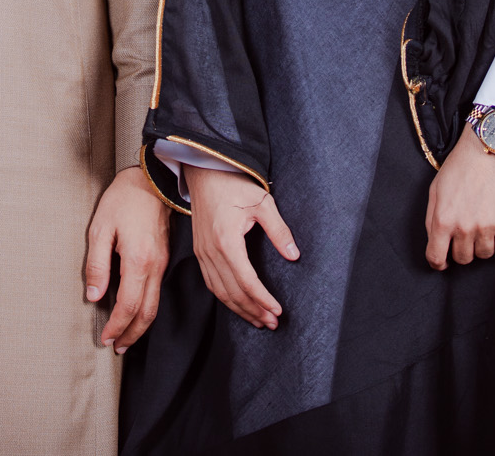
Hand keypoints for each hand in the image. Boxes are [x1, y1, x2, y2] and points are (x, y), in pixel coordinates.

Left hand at [84, 166, 170, 353]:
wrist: (151, 179)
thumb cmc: (122, 200)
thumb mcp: (100, 229)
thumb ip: (96, 265)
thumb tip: (94, 296)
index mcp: (138, 260)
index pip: (129, 305)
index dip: (117, 326)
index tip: (105, 339)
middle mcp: (155, 266)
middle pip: (147, 313)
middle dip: (131, 334)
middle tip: (117, 348)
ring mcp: (163, 262)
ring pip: (155, 305)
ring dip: (141, 326)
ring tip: (126, 338)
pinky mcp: (164, 258)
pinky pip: (158, 292)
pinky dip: (147, 310)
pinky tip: (136, 313)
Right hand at [186, 166, 297, 329]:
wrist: (205, 171)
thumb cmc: (234, 184)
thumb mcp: (262, 202)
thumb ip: (278, 230)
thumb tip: (294, 255)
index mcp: (226, 241)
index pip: (246, 281)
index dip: (262, 299)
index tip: (278, 311)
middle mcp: (211, 251)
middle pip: (232, 292)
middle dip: (253, 311)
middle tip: (272, 323)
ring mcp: (202, 253)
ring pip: (220, 292)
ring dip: (239, 309)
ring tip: (258, 320)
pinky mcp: (200, 252)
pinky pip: (211, 283)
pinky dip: (225, 298)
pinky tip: (238, 304)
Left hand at [424, 124, 494, 269]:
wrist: (489, 149)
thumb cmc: (460, 167)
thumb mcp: (435, 190)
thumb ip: (432, 219)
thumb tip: (435, 242)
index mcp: (442, 219)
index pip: (436, 257)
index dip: (438, 263)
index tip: (442, 261)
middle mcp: (463, 227)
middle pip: (462, 259)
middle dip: (461, 250)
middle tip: (464, 235)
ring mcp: (486, 227)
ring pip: (483, 255)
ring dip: (481, 245)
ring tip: (481, 225)